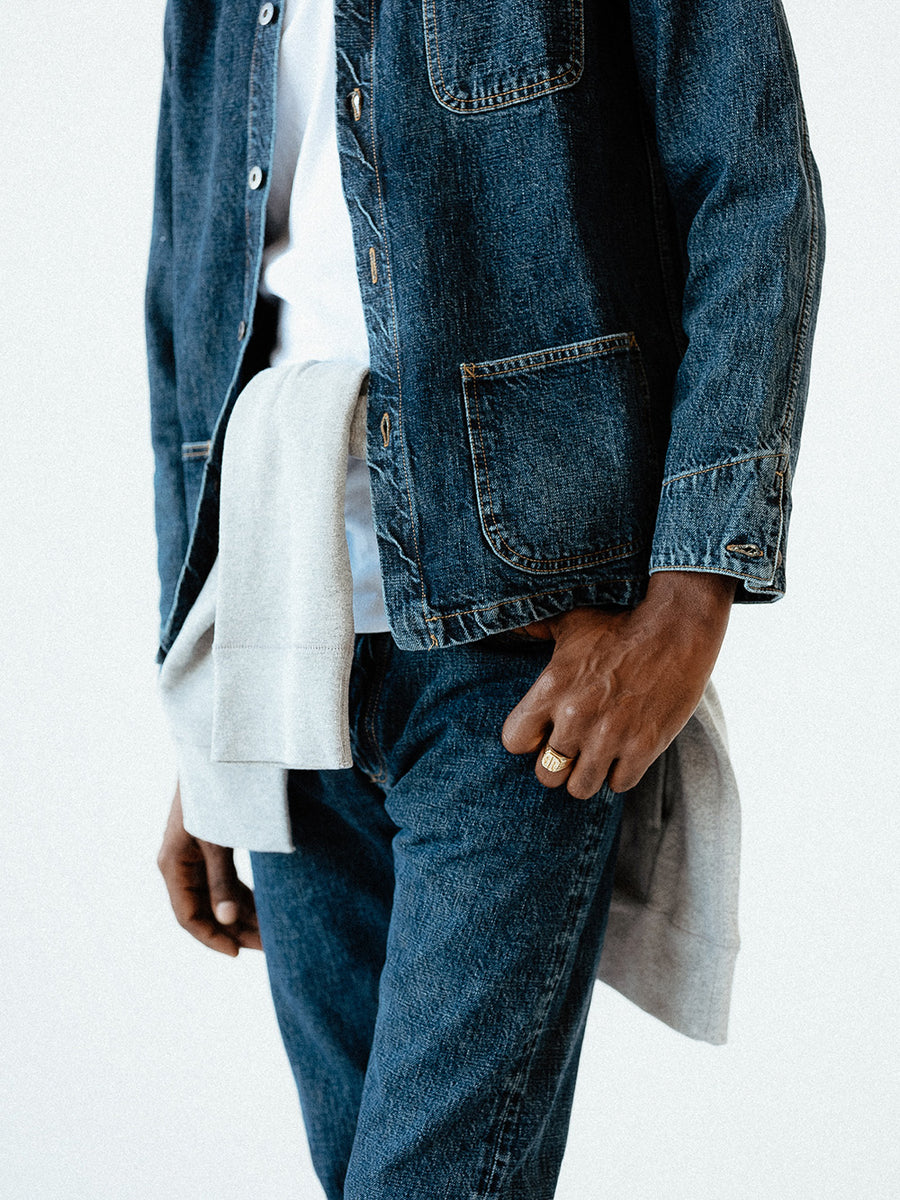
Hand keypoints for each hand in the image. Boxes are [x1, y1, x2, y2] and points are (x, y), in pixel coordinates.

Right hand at [157, 781, 261, 955]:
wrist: (216, 757)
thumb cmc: (213, 795)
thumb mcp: (217, 840)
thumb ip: (221, 881)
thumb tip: (229, 921)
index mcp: (173, 866)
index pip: (189, 917)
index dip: (212, 938)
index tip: (239, 954)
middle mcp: (180, 866)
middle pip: (205, 910)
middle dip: (235, 930)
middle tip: (268, 947)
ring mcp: (194, 857)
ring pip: (217, 898)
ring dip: (242, 915)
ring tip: (271, 933)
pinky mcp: (210, 847)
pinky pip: (224, 881)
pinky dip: (242, 895)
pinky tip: (264, 908)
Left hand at [501, 571, 736, 796]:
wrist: (676, 629)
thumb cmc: (619, 625)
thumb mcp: (570, 622)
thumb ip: (536, 628)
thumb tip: (512, 625)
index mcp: (551, 688)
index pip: (513, 741)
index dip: (527, 739)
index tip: (542, 732)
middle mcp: (575, 717)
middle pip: (546, 775)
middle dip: (557, 764)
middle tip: (573, 749)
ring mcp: (610, 736)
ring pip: (580, 788)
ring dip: (588, 773)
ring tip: (597, 755)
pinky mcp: (644, 748)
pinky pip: (619, 785)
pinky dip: (622, 773)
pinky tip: (625, 752)